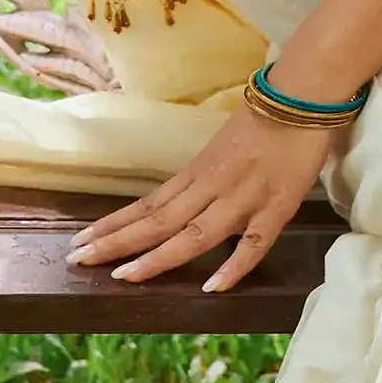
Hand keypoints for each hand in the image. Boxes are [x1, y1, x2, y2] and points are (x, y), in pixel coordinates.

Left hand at [69, 107, 329, 292]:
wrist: (303, 95)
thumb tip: (178, 207)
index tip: (80, 242)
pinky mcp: (278, 205)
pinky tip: (212, 288)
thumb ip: (203, 180)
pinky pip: (255, 242)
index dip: (113, 226)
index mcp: (197, 173)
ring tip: (124, 277)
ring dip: (159, 257)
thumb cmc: (265, 119)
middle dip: (118, 243)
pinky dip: (234, 265)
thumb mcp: (222, 150)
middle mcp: (212, 187)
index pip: (147, 205)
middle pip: (159, 221)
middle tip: (78, 261)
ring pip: (195, 233)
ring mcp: (244, 198)